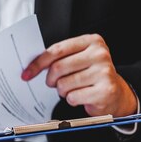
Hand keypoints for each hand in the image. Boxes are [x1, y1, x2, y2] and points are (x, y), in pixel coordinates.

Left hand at [22, 34, 137, 117]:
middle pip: (58, 68)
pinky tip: (81, 96)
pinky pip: (73, 97)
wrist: (114, 93)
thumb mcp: (77, 59)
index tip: (26, 74)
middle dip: (51, 80)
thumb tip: (29, 68)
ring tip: (72, 89)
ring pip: (64, 84)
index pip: (56, 50)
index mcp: (91, 41)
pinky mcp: (105, 90)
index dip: (38, 63)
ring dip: (62, 91)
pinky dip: (72, 100)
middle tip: (54, 83)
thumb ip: (58, 58)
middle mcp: (100, 54)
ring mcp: (104, 72)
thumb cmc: (89, 75)